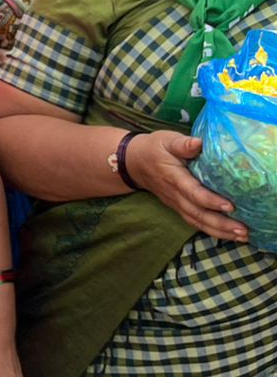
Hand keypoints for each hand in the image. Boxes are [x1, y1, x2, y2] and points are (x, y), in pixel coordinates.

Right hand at [128, 131, 248, 241]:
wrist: (133, 163)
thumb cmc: (154, 149)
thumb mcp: (167, 141)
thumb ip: (183, 144)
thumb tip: (199, 143)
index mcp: (173, 177)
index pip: (192, 192)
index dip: (210, 200)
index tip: (230, 206)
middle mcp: (174, 194)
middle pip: (197, 213)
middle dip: (220, 223)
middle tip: (242, 229)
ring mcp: (175, 203)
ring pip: (197, 221)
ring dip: (219, 231)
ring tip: (241, 236)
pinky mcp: (178, 208)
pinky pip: (195, 222)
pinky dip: (212, 230)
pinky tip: (229, 234)